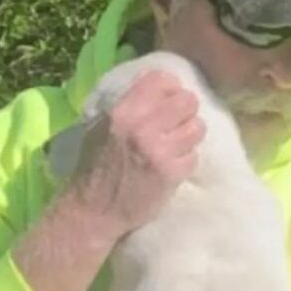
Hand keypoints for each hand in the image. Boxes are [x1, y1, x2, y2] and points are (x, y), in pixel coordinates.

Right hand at [62, 71, 203, 237]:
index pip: (163, 79)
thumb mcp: (100, 126)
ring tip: (176, 145)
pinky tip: (171, 167)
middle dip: (185, 112)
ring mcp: (159, 151)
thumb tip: (158, 88)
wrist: (92, 211)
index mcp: (123, 111)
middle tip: (176, 125)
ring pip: (198, 127)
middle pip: (188, 101)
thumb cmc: (93, 167)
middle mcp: (142, 126)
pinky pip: (194, 156)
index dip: (171, 89)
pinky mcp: (171, 174)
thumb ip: (128, 105)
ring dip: (189, 137)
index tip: (168, 101)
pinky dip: (185, 162)